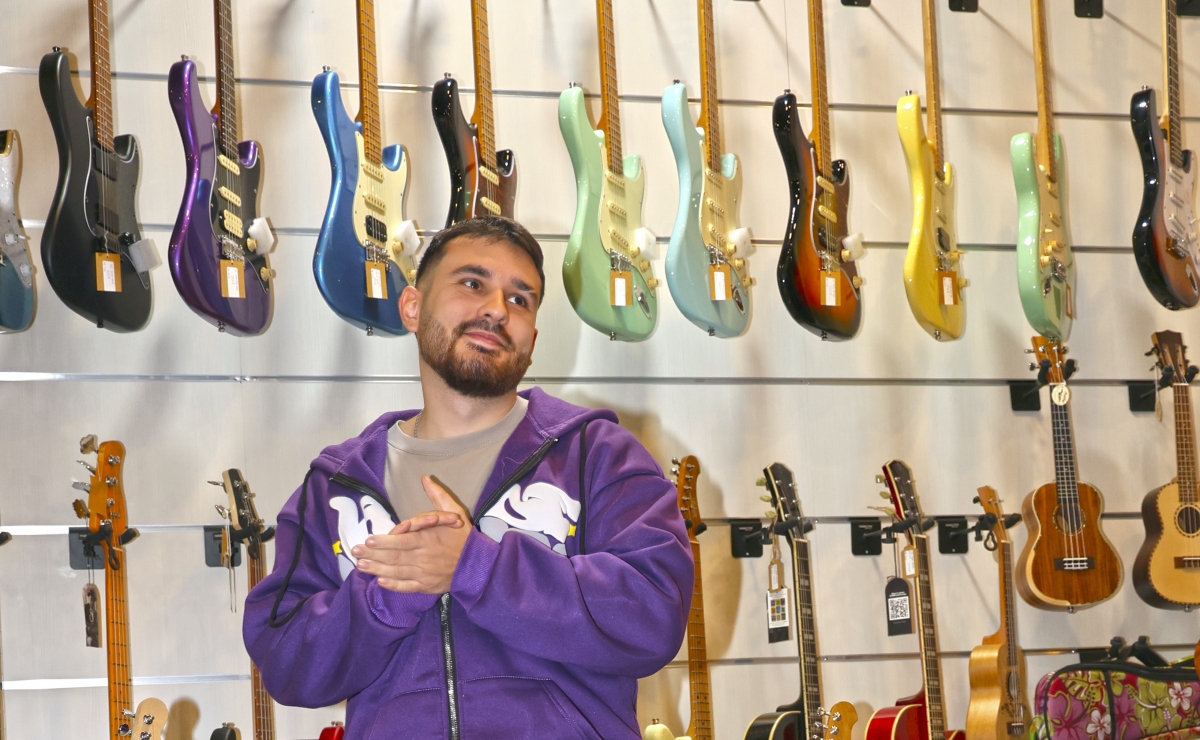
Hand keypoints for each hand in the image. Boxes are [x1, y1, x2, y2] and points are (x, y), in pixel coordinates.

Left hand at [351, 476, 472, 593]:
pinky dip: (394, 585)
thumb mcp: (455, 512)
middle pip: (395, 556)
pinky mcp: (426, 586)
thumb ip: (438, 496)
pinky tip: (381, 582)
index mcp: (429, 539)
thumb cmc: (464, 538)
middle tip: (355, 552)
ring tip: (361, 565)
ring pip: (397, 572)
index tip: (370, 539)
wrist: (478, 566)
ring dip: (378, 569)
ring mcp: (424, 574)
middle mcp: (424, 557)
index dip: (386, 541)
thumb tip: (425, 478)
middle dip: (373, 554)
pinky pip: (407, 587)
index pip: (403, 541)